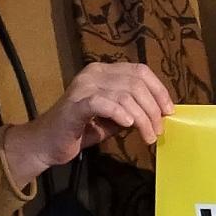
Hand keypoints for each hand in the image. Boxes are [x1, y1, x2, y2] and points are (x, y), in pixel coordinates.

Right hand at [3, 61, 174, 181]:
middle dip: (152, 109)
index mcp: (104, 71)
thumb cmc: (82, 129)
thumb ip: (134, 109)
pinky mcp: (74, 104)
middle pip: (136, 84)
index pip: (140, 71)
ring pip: (125, 95)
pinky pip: (103, 103)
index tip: (169, 111)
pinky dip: (120, 114)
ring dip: (142, 118)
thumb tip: (161, 113)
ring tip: (147, 136)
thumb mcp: (114, 117)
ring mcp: (83, 87)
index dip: (159, 90)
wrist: (47, 143)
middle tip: (157, 131)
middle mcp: (94, 74)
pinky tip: (128, 126)